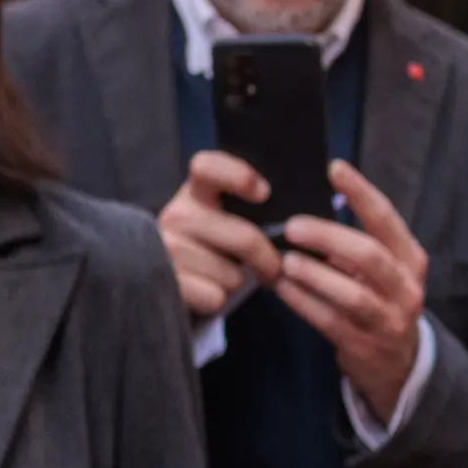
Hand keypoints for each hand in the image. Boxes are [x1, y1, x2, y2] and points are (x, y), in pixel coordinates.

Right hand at [157, 151, 282, 320]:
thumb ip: (249, 208)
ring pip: (231, 274)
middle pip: (244, 238)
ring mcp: (168, 250)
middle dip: (269, 259)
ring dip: (237, 282)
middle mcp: (175, 215)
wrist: (173, 281)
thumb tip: (300, 218)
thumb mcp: (223, 217)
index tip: (264, 193)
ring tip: (222, 276)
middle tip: (273, 268)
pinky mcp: (168, 283)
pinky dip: (219, 300)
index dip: (238, 176)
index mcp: (194, 192)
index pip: (208, 167)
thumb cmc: (213, 245)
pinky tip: (206, 291)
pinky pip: (215, 296)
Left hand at [275, 161, 432, 422]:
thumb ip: (354, 242)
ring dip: (315, 276)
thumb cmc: (379, 301)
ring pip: (352, 295)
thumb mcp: (379, 270)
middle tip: (292, 227)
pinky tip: (281, 288)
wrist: (398, 364)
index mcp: (411, 259)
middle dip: (329, 237)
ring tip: (285, 262)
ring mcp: (389, 320)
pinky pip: (331, 322)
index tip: (334, 168)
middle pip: (369, 255)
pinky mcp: (366, 346)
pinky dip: (304, 303)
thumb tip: (311, 207)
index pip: (387, 219)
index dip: (362, 192)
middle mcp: (406, 288)